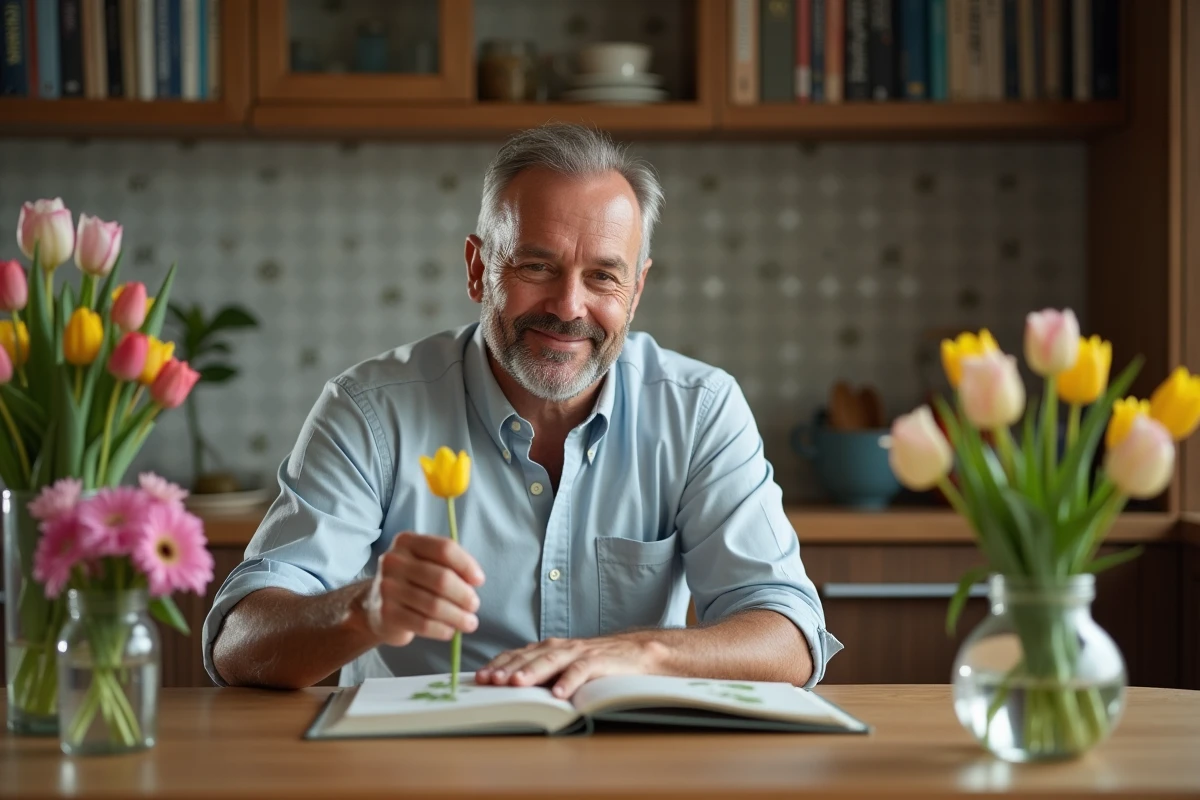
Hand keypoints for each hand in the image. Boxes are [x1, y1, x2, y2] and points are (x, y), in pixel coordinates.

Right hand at [359, 532, 485, 646]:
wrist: (375, 606)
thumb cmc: (412, 581)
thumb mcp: (427, 563)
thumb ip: (450, 565)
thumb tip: (475, 581)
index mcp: (407, 541)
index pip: (444, 549)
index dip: (467, 565)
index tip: (479, 580)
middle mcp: (393, 561)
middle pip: (441, 578)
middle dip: (464, 595)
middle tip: (474, 606)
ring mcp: (387, 587)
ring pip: (434, 605)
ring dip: (458, 617)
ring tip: (469, 623)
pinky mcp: (386, 613)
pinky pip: (422, 624)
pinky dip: (442, 630)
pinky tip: (450, 631)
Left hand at [475, 635, 668, 697]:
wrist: (637, 654)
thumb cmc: (597, 663)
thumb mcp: (564, 666)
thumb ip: (542, 673)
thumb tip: (509, 689)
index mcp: (549, 648)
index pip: (517, 654)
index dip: (498, 665)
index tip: (480, 677)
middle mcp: (561, 647)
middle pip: (529, 656)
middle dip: (508, 669)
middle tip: (491, 681)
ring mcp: (580, 652)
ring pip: (551, 660)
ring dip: (532, 671)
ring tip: (517, 684)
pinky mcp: (599, 661)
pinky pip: (582, 670)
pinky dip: (570, 680)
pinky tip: (559, 693)